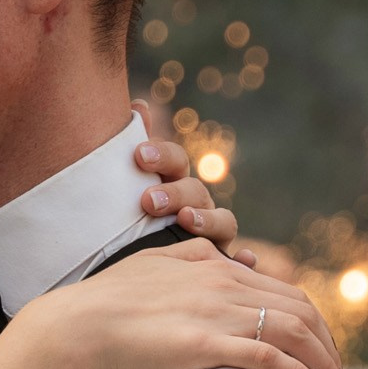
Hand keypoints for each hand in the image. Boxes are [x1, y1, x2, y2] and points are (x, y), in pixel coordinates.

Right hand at [16, 241, 352, 368]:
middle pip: (299, 309)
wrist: (72, 329)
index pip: (280, 290)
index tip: (319, 348)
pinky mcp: (208, 343)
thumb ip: (189, 257)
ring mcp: (218, 312)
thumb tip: (220, 256)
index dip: (309, 320)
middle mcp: (223, 283)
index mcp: (211, 266)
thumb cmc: (101, 305)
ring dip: (325, 363)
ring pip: (294, 332)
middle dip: (328, 343)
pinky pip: (270, 357)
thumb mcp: (150, 266)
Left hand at [132, 100, 254, 264]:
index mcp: (172, 180)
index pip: (175, 160)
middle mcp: (197, 204)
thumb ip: (129, 146)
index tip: (138, 155)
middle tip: (147, 200)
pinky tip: (246, 257)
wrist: (122, 261)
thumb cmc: (123, 219)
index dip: (161, 155)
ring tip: (186, 220)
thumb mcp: (121, 186)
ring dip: (208, 220)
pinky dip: (245, 259)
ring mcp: (212, 233)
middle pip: (196, 191)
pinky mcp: (218, 262)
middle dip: (174, 193)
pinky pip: (237, 262)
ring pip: (223, 222)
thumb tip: (138, 106)